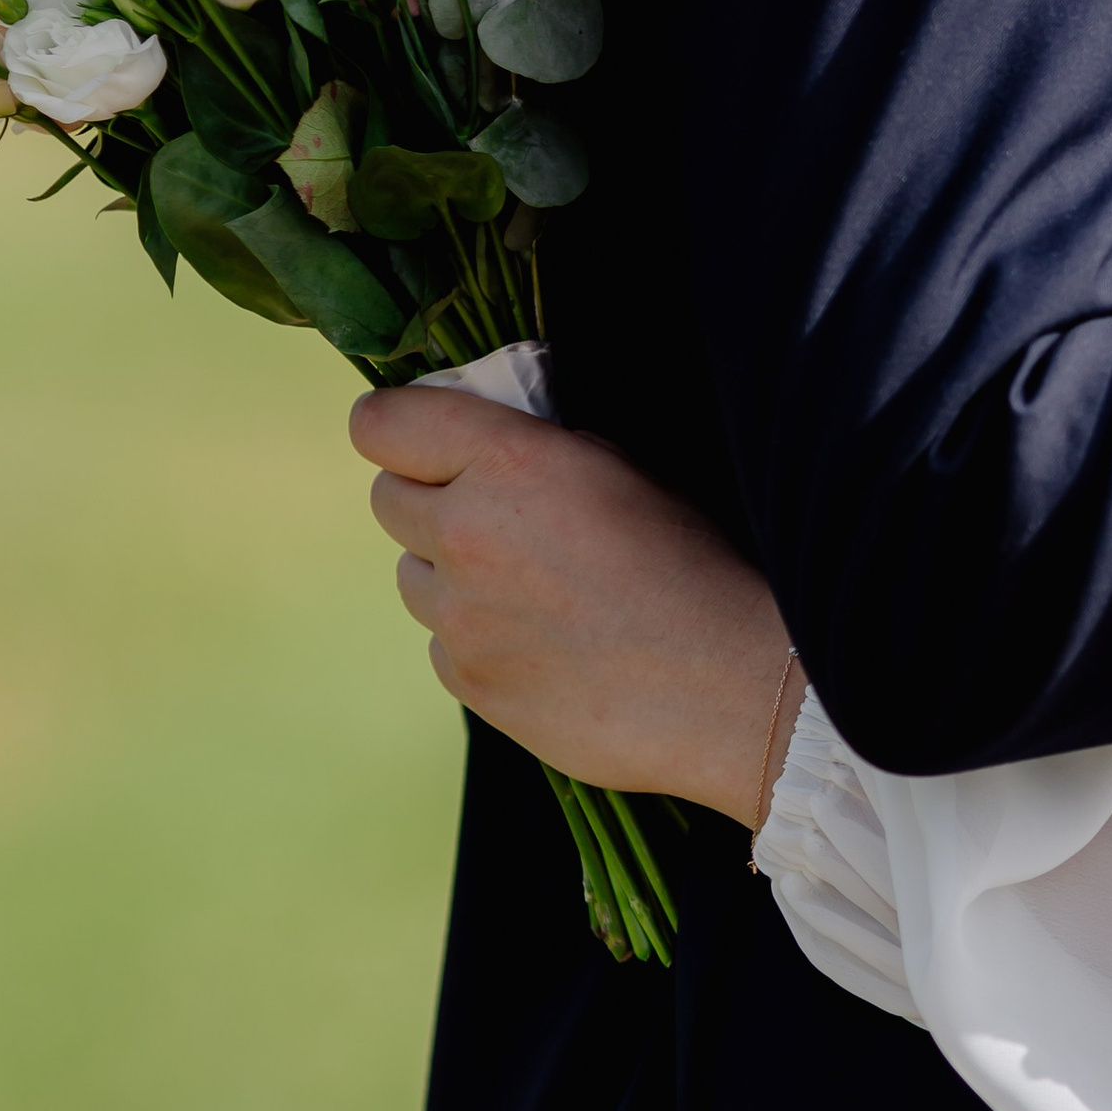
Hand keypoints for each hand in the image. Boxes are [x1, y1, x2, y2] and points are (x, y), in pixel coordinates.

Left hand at [349, 391, 800, 825]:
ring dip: (450, 572)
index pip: (382, 424)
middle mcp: (466, 535)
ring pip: (411, 577)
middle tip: (492, 512)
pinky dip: (476, 638)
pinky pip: (444, 645)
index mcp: (508, 463)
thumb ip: (535, 446)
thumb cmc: (695, 562)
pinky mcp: (470, 683)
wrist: (730, 686)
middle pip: (387, 499)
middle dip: (429, 496)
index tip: (415, 436)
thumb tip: (484, 441)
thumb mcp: (623, 465)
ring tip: (529, 587)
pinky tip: (544, 643)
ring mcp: (460, 619)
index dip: (393, 425)